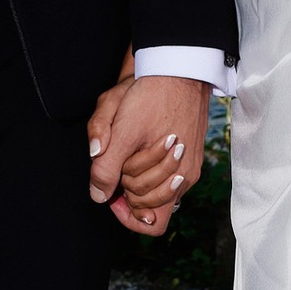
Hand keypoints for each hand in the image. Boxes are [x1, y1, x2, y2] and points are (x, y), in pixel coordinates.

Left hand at [86, 69, 208, 233]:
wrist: (177, 66)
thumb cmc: (149, 95)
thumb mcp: (120, 129)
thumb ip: (105, 167)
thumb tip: (98, 195)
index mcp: (171, 177)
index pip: (152, 223)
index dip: (127, 215)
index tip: (112, 195)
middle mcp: (185, 177)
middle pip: (152, 207)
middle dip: (129, 191)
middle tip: (118, 163)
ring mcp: (190, 165)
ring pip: (160, 190)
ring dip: (139, 178)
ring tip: (130, 152)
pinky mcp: (192, 152)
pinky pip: (169, 175)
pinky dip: (151, 166)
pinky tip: (142, 145)